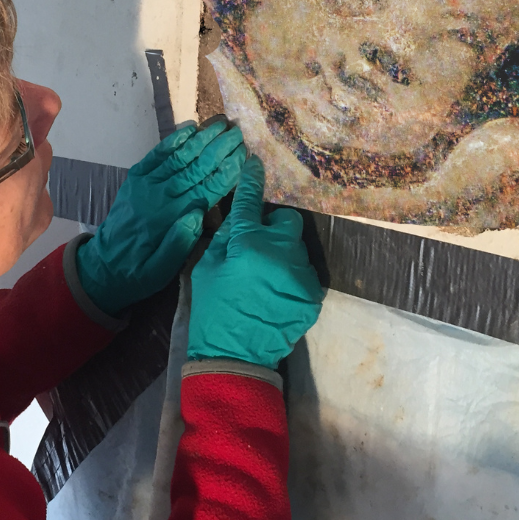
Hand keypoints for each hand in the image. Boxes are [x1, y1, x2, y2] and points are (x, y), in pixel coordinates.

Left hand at [76, 119, 246, 315]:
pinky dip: (173, 140)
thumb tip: (199, 213)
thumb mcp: (160, 270)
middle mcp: (159, 196)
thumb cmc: (138, 272)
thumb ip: (179, 243)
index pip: (206, 189)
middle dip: (219, 148)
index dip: (227, 171)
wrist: (102, 267)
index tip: (244, 154)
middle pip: (196, 167)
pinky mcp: (136, 179)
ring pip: (179, 157)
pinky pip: (157, 155)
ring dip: (201, 139)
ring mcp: (146, 184)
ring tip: (221, 123)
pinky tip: (189, 128)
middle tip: (238, 131)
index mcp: (170, 218)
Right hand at [187, 155, 322, 368]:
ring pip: (297, 246)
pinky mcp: (313, 294)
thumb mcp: (205, 268)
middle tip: (257, 245)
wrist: (234, 357)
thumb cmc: (212, 310)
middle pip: (287, 220)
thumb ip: (225, 237)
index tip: (255, 163)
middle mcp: (281, 253)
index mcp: (248, 244)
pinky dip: (290, 276)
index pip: (251, 201)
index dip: (252, 180)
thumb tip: (238, 214)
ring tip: (264, 276)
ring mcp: (301, 274)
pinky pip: (303, 272)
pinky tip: (274, 293)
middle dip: (274, 227)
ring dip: (282, 253)